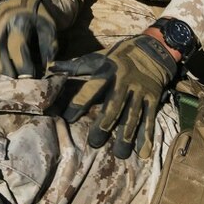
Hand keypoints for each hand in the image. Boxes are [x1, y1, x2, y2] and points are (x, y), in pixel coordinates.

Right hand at [0, 0, 56, 78]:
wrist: (22, 1)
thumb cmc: (37, 18)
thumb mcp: (48, 27)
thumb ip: (48, 47)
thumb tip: (47, 68)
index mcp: (17, 22)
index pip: (18, 46)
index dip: (23, 65)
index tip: (29, 81)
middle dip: (1, 70)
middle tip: (6, 89)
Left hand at [51, 33, 177, 158]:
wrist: (153, 49)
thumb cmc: (119, 56)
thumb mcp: (98, 57)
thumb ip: (76, 66)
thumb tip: (51, 68)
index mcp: (107, 72)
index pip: (91, 89)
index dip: (79, 103)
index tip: (68, 118)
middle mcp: (124, 83)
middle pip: (113, 106)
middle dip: (104, 125)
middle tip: (95, 143)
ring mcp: (139, 92)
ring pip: (132, 115)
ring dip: (126, 135)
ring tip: (120, 154)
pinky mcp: (152, 98)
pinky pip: (149, 117)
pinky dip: (147, 135)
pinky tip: (143, 152)